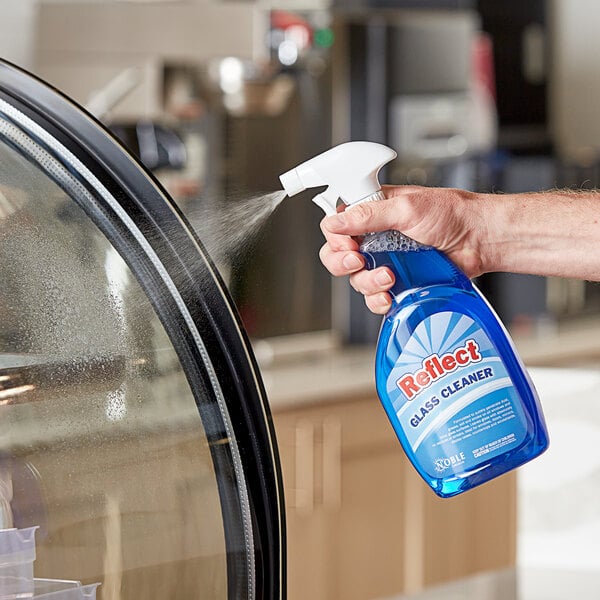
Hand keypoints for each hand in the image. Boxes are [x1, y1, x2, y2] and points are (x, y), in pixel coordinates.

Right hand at [319, 185, 486, 313]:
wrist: (480, 240)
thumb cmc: (452, 215)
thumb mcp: (407, 207)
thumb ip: (368, 215)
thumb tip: (336, 221)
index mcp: (373, 212)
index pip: (337, 225)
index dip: (335, 236)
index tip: (348, 243)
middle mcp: (375, 238)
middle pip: (337, 255)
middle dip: (342, 262)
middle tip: (357, 260)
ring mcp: (386, 261)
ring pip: (356, 279)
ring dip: (367, 282)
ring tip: (388, 276)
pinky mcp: (398, 282)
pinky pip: (375, 297)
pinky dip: (378, 300)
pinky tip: (389, 296)